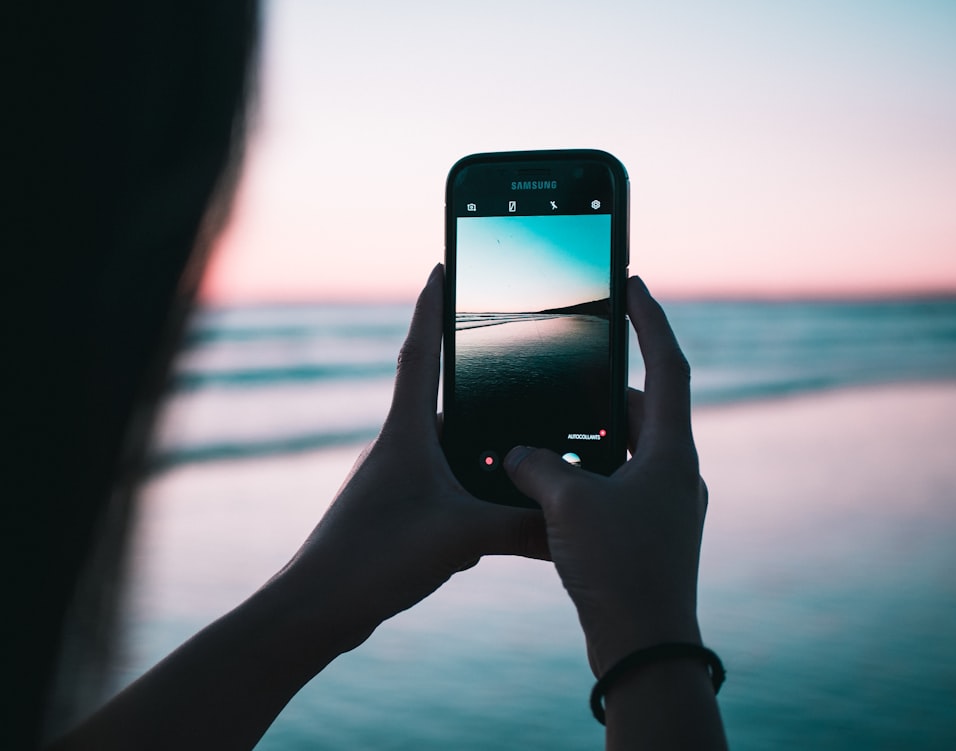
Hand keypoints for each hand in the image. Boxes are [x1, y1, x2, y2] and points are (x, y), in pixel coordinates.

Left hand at [277, 264, 548, 655]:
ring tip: (522, 463)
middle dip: (480, 393)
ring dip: (480, 454)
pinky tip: (495, 518)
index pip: (421, 352)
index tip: (442, 266)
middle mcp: (397, 447)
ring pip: (449, 452)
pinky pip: (445, 490)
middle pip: (446, 404)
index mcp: (405, 432)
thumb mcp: (462, 536)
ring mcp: (394, 480)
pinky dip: (472, 494)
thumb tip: (569, 525)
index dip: (433, 307)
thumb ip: (522, 526)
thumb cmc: (374, 558)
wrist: (318, 608)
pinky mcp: (397, 513)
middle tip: (520, 379)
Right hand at [504, 276, 706, 676]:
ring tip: (545, 431)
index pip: (668, 365)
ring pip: (625, 450)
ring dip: (588, 437)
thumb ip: (536, 465)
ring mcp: (664, 504)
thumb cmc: (620, 570)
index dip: (649, 319)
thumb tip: (517, 454)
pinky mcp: (646, 531)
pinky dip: (586, 474)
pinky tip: (548, 485)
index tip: (632, 284)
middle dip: (601, 390)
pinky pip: (616, 484)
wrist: (645, 647)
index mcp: (671, 451)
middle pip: (642, 408)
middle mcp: (675, 472)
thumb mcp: (568, 504)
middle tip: (565, 374)